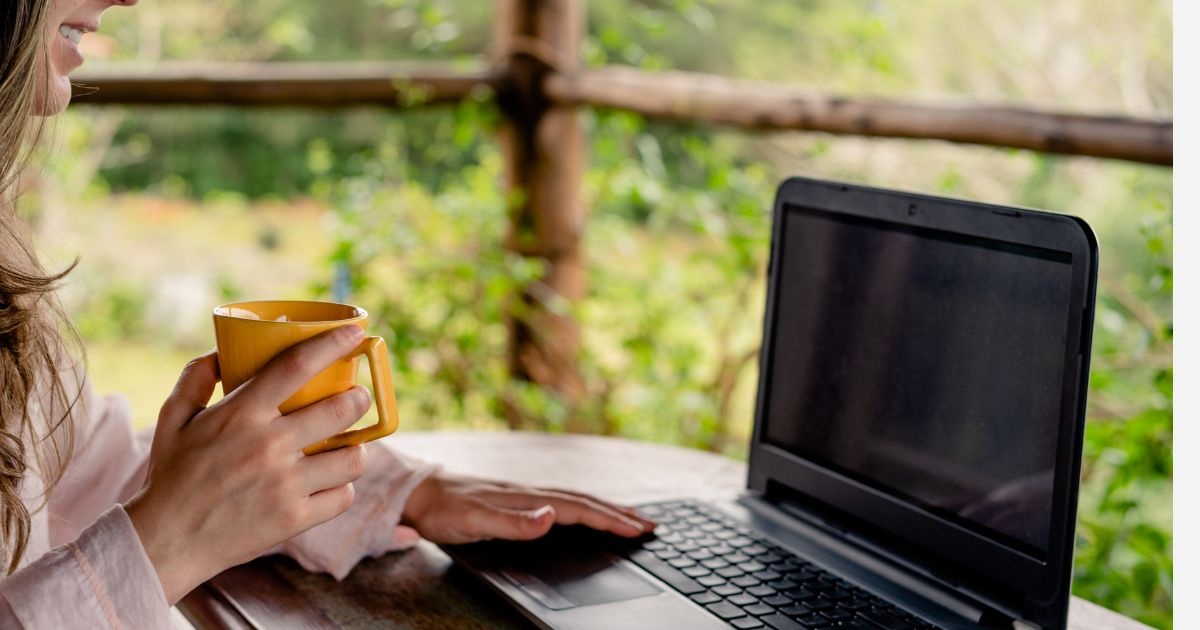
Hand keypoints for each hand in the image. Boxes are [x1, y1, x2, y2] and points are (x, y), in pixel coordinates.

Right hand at [125, 325, 372, 603]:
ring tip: (347, 446)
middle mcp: (268, 445)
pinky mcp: (294, 519)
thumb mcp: (172, 421)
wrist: (164, 543)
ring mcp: (285, 484)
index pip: (297, 366)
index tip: (355, 331)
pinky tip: (330, 483)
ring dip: (355, 449)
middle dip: (359, 398)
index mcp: (240, 415)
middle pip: (340, 409)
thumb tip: (219, 353)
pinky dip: (341, 489)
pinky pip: (343, 496)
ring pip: (352, 457)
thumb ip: (194, 380)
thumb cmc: (172, 478)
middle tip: (357, 397)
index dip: (333, 344)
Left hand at [400, 473, 656, 543]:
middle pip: (585, 502)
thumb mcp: (475, 521)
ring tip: (630, 517)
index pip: (578, 509)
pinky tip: (585, 513)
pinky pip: (561, 503)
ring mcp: (525, 495)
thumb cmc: (444, 509)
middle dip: (619, 513)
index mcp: (527, 498)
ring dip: (606, 509)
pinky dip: (583, 508)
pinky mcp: (517, 499)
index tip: (638, 528)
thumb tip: (550, 517)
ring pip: (575, 501)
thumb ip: (512, 522)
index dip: (610, 519)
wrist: (418, 493)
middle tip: (650, 525)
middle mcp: (531, 493)